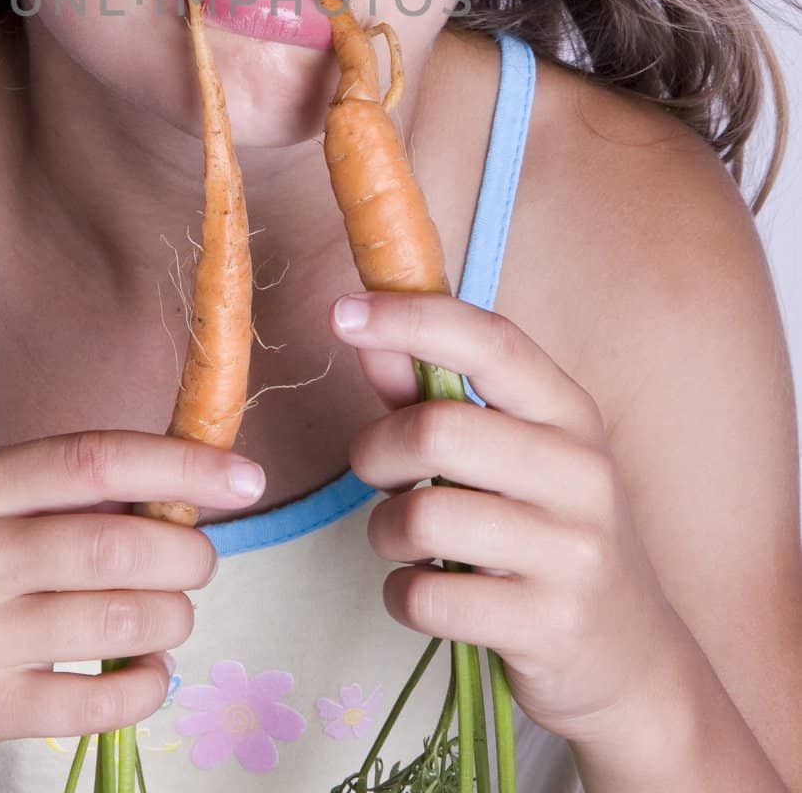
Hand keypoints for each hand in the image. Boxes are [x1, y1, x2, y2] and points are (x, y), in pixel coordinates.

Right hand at [0, 430, 258, 785]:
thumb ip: (45, 496)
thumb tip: (168, 491)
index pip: (96, 459)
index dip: (182, 464)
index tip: (244, 477)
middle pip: (121, 543)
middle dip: (189, 552)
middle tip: (198, 559)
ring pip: (122, 618)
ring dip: (174, 616)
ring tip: (170, 613)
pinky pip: (99, 697)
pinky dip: (147, 685)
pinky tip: (146, 672)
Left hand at [329, 288, 690, 743]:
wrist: (631, 659)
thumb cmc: (547, 535)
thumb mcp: (509, 455)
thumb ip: (430, 393)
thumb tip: (363, 332)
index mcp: (569, 413)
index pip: (490, 342)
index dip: (410, 319)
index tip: (342, 313)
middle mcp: (581, 473)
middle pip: (438, 430)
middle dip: (377, 451)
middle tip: (378, 474)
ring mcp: (573, 552)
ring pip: (423, 517)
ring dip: (386, 530)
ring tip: (408, 541)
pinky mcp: (549, 624)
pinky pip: (426, 597)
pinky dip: (401, 595)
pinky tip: (427, 594)